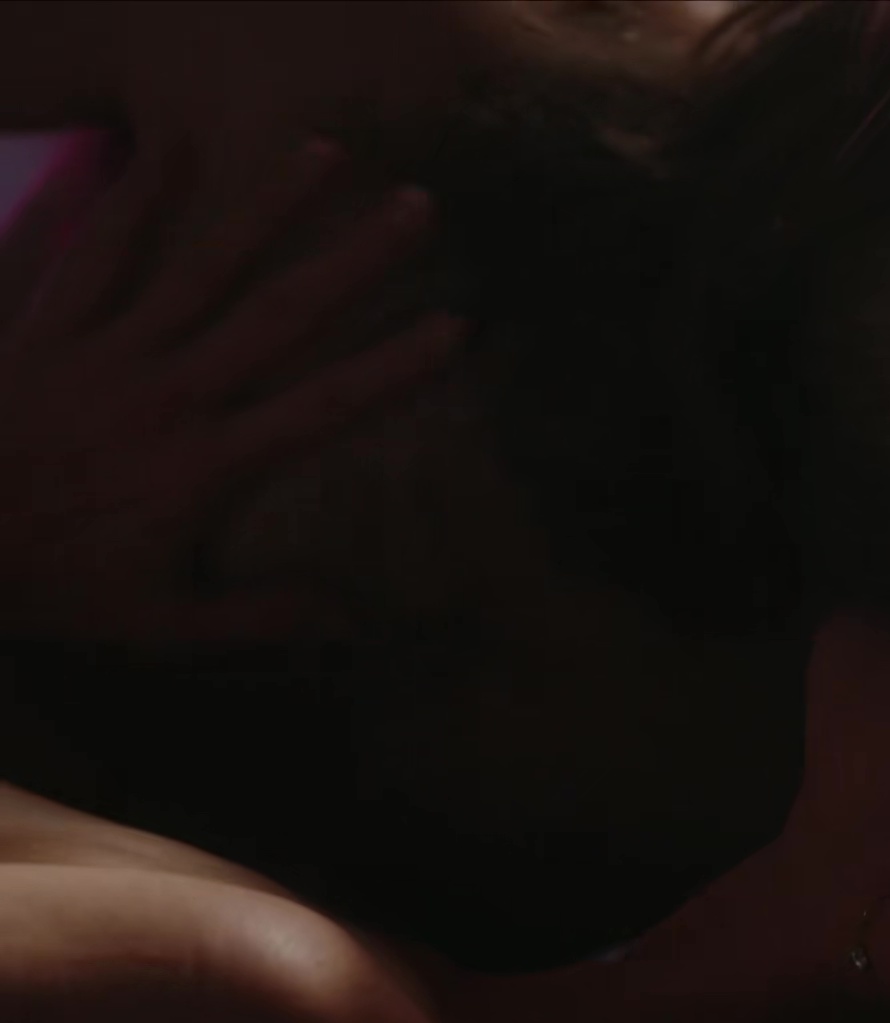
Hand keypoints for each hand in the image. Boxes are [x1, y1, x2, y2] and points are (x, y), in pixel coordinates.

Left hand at [0, 134, 464, 642]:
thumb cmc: (50, 582)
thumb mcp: (158, 624)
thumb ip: (255, 617)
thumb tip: (349, 616)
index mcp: (207, 465)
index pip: (324, 407)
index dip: (395, 366)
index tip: (456, 325)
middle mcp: (173, 393)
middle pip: (281, 314)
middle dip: (355, 258)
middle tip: (417, 204)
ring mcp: (112, 352)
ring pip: (204, 267)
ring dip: (269, 207)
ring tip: (325, 151)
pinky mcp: (54, 329)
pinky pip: (100, 255)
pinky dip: (134, 200)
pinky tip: (173, 148)